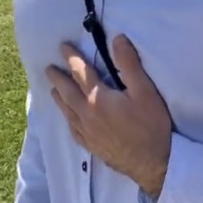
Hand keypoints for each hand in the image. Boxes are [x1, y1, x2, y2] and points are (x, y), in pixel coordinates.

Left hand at [46, 37, 171, 199]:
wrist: (153, 164)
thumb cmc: (151, 125)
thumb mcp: (145, 91)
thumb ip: (129, 64)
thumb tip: (117, 39)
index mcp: (98, 98)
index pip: (81, 72)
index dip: (72, 57)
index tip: (62, 46)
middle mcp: (87, 114)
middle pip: (67, 92)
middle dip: (58, 79)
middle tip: (49, 69)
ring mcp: (87, 132)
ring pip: (67, 111)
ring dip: (59, 98)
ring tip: (53, 91)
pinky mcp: (92, 146)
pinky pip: (73, 130)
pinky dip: (68, 119)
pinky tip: (69, 120)